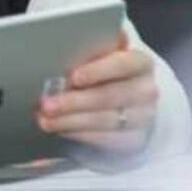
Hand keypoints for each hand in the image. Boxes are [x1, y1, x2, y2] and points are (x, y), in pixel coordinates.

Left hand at [36, 31, 157, 153]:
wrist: (131, 95)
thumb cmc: (106, 67)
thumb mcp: (101, 53)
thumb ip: (87, 52)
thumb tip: (55, 56)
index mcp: (140, 62)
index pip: (123, 64)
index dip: (98, 71)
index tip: (73, 77)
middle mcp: (146, 89)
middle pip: (109, 96)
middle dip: (74, 101)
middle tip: (46, 103)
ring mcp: (144, 116)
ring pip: (106, 120)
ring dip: (71, 120)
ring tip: (45, 119)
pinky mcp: (136, 138)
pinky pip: (106, 139)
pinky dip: (80, 134)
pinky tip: (60, 129)